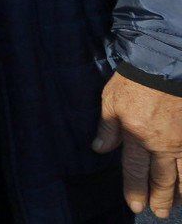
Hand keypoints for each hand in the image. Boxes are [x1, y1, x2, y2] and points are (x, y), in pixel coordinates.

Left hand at [95, 71, 181, 215]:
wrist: (164, 63)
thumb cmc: (134, 79)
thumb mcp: (111, 99)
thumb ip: (107, 126)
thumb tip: (99, 149)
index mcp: (137, 135)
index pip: (135, 170)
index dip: (135, 190)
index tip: (135, 205)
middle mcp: (162, 142)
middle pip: (163, 178)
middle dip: (161, 198)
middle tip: (160, 213)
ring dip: (181, 191)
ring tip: (177, 204)